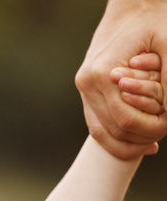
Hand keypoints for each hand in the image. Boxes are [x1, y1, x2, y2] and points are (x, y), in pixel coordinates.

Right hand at [75, 0, 166, 158]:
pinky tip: (134, 138)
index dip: (150, 130)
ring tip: (149, 143)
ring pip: (101, 132)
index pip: (126, 120)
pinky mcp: (86, 88)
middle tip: (161, 137)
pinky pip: (96, 122)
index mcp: (103, 74)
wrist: (130, 4)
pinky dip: (114, 135)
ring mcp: (83, 87)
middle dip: (139, 138)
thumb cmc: (153, 20)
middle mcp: (87, 83)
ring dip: (125, 142)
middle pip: (112, 130)